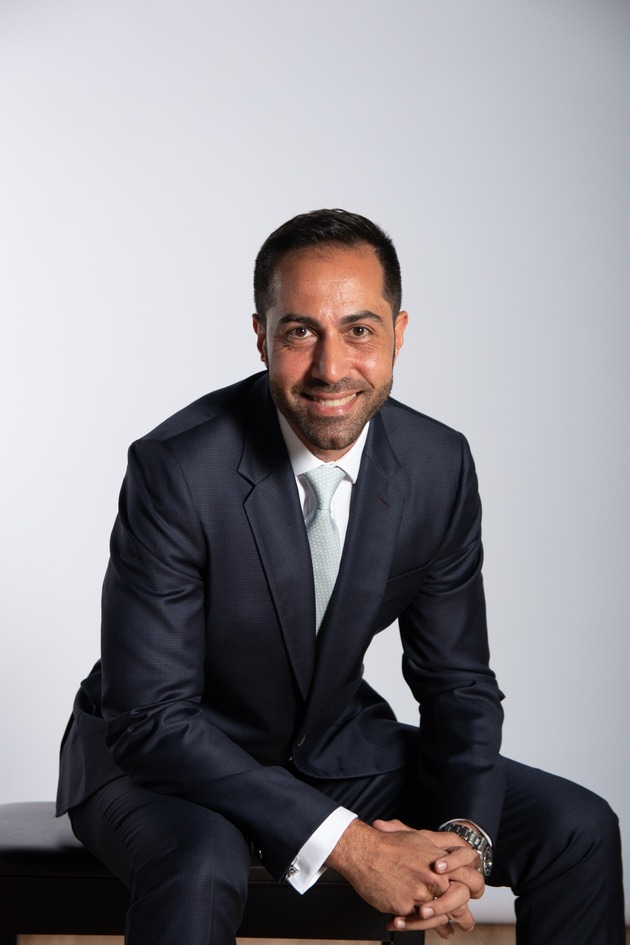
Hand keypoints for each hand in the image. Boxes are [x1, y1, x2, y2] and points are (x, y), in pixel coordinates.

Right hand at [326, 818, 483, 936]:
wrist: (363, 851)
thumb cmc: (388, 844)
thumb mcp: (419, 839)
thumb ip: (438, 850)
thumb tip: (450, 861)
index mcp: (440, 862)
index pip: (466, 882)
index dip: (469, 894)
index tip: (469, 901)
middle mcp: (434, 879)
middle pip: (456, 905)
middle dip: (461, 917)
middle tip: (465, 923)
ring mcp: (420, 894)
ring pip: (436, 917)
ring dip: (440, 925)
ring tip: (446, 931)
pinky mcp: (405, 907)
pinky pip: (413, 921)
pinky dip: (411, 924)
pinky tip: (410, 923)